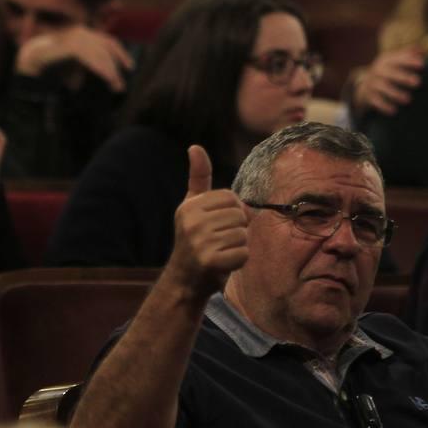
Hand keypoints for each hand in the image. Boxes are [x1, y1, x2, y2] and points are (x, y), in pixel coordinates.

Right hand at [14, 26, 134, 90]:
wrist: (32, 58)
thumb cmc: (55, 63)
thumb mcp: (79, 64)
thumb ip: (93, 65)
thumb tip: (113, 78)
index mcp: (86, 33)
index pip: (109, 42)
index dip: (121, 54)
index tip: (130, 67)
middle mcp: (82, 31)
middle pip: (106, 49)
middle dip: (115, 68)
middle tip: (120, 86)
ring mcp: (75, 36)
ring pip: (100, 54)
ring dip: (109, 70)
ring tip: (114, 84)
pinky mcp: (69, 45)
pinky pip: (90, 57)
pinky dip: (99, 68)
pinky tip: (106, 77)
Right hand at [166, 145, 248, 299]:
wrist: (184, 281)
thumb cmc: (194, 240)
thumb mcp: (192, 206)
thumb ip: (198, 177)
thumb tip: (195, 146)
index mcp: (189, 206)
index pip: (231, 198)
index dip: (231, 213)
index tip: (216, 226)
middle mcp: (192, 222)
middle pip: (239, 215)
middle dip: (236, 229)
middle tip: (219, 241)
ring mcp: (200, 242)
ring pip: (243, 234)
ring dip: (238, 246)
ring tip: (220, 251)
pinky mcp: (210, 261)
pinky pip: (243, 253)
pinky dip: (238, 261)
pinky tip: (223, 264)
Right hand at [351, 47, 423, 116]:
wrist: (366, 86)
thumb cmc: (388, 72)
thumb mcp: (394, 61)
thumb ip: (407, 55)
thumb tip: (422, 49)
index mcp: (386, 60)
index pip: (398, 59)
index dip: (410, 61)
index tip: (422, 64)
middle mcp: (378, 70)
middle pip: (391, 73)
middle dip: (404, 77)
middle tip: (418, 82)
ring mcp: (372, 83)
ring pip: (383, 87)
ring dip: (396, 93)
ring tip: (408, 100)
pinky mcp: (368, 95)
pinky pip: (376, 100)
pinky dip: (384, 105)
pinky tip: (394, 111)